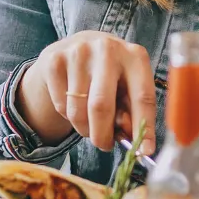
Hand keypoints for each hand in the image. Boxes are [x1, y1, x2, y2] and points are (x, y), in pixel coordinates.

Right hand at [15, 32, 156, 152]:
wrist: (79, 46)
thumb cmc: (110, 75)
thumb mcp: (128, 86)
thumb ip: (132, 112)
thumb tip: (135, 142)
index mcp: (135, 55)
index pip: (142, 97)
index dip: (144, 127)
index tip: (144, 151)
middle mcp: (107, 49)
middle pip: (101, 106)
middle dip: (102, 135)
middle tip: (104, 145)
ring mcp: (78, 51)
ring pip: (77, 110)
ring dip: (84, 128)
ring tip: (89, 123)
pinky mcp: (54, 59)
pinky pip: (60, 105)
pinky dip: (67, 116)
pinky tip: (74, 104)